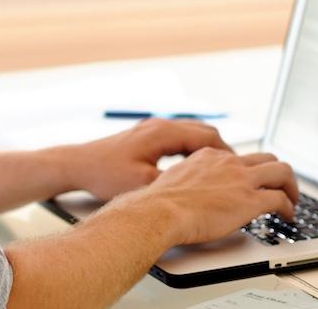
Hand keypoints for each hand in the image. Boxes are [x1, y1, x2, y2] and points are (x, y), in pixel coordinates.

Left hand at [64, 117, 233, 200]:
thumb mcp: (143, 184)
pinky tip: (192, 167)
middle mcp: (160, 125)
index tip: (240, 169)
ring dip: (207, 149)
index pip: (208, 136)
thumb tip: (198, 192)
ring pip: (191, 133)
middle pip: (204, 131)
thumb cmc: (105, 173)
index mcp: (163, 133)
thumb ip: (173, 184)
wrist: (78, 164)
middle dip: (222, 150)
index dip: (228, 154)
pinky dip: (191, 149)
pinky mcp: (145, 136)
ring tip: (219, 170)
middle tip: (235, 170)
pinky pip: (178, 138)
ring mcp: (152, 129)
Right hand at [142, 148, 297, 244]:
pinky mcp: (250, 200)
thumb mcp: (177, 178)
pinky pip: (280, 199)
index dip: (251, 170)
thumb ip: (192, 178)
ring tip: (292, 200)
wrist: (161, 211)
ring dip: (291, 186)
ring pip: (282, 172)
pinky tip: (287, 216)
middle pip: (267, 158)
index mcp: (210, 156)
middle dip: (279, 173)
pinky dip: (289, 208)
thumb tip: (193, 190)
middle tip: (282, 186)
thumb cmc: (162, 202)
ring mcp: (241, 180)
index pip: (241, 157)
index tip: (253, 181)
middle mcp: (229, 163)